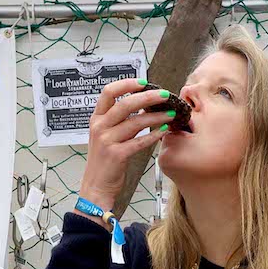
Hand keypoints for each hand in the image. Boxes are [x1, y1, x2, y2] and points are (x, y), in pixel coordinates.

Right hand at [76, 79, 177, 212]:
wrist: (96, 187)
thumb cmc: (104, 161)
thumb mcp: (106, 136)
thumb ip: (120, 121)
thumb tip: (143, 104)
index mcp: (96, 119)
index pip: (108, 92)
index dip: (127, 84)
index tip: (144, 82)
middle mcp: (99, 127)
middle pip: (125, 103)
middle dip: (148, 97)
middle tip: (165, 95)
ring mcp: (107, 141)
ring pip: (136, 122)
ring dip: (156, 116)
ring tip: (171, 114)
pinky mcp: (116, 155)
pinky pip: (140, 141)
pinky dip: (154, 135)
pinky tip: (164, 131)